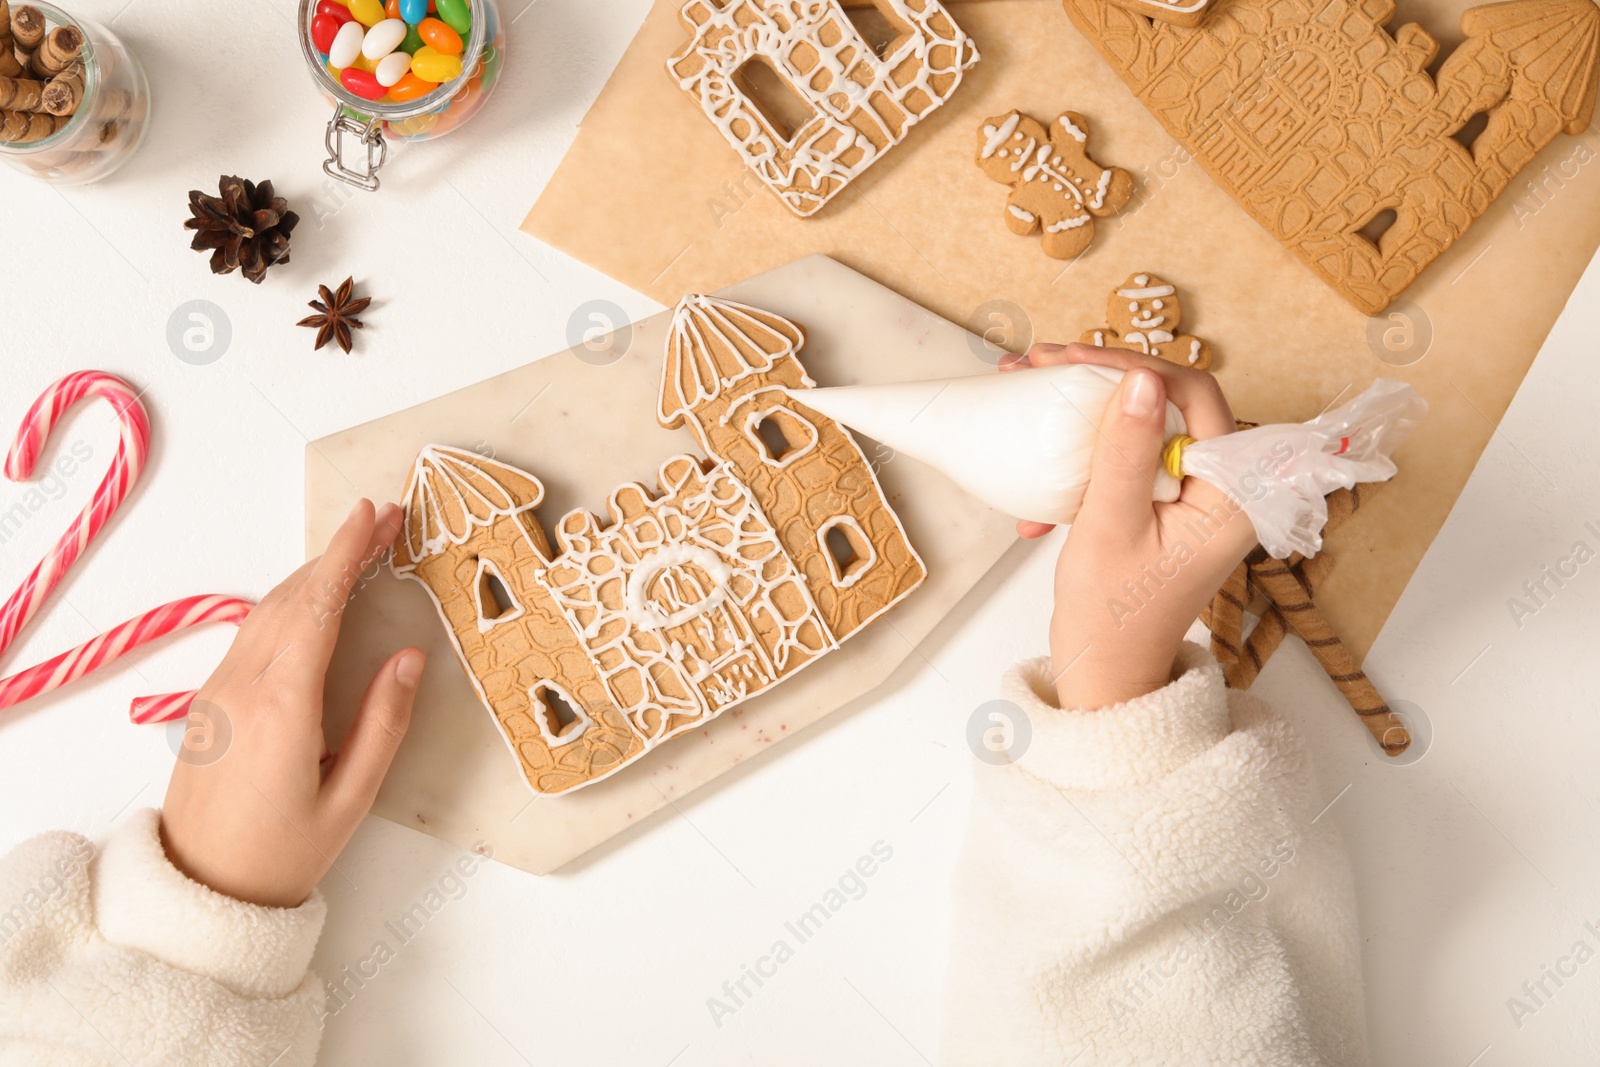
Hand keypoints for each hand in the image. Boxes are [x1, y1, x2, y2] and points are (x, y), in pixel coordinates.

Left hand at [160, 500, 424, 908]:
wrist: (199, 892)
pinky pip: (253, 633)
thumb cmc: (282, 855)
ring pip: (268, 610)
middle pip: (294, 598)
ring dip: (313, 573)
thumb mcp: (351, 798)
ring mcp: (220, 692)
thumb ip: (383, 723)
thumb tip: (408, 656)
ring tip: (359, 550)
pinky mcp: (211, 703)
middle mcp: (243, 686)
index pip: (319, 607)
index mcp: (283, 705)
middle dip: (339, 552)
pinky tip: (315, 599)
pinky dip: (291, 602)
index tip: (373, 514)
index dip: (347, 554)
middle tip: (385, 520)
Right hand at [1008, 344, 1255, 709]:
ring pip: (1142, 424)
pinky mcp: (1164, 505)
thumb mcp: (1109, 527)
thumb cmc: (1112, 618)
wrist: (1105, 676)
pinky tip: (1037, 479)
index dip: (1135, 368)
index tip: (1073, 360)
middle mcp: (1223, 487)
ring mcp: (1193, 497)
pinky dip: (1082, 455)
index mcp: (1232, 492)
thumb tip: (1138, 379)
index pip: (1195, 396)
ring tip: (1026, 393)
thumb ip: (1125, 452)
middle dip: (1101, 380)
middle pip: (1168, 402)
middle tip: (1041, 364)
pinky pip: (1127, 456)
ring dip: (1084, 411)